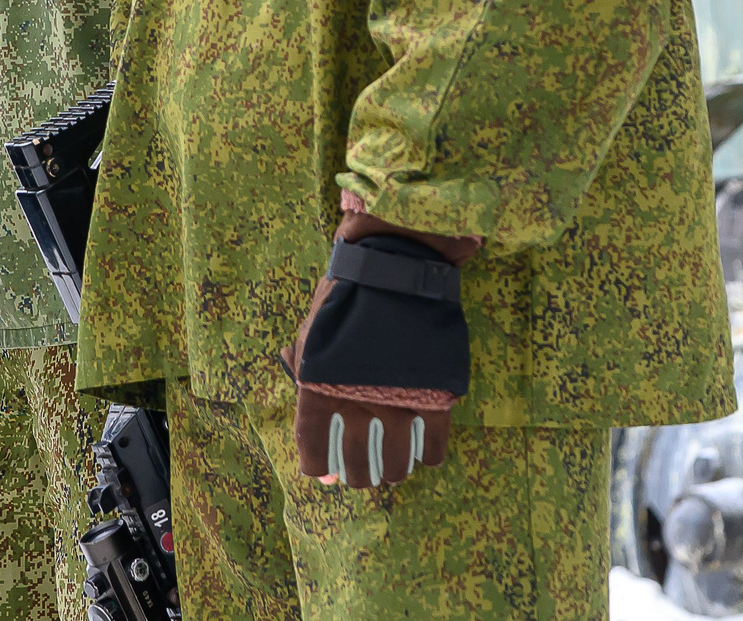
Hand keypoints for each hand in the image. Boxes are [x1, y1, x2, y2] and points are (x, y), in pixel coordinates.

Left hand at [280, 201, 479, 488]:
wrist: (394, 266)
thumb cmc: (343, 300)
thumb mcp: (310, 340)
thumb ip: (307, 388)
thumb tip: (318, 441)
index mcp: (318, 390)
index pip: (315, 453)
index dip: (321, 471)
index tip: (328, 476)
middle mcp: (356, 404)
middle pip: (356, 468)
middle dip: (358, 476)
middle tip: (364, 472)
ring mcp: (398, 402)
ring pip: (396, 466)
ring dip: (392, 472)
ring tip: (392, 466)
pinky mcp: (435, 397)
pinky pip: (433, 449)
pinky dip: (427, 457)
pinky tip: (422, 449)